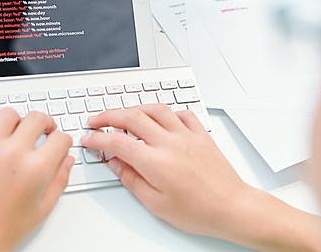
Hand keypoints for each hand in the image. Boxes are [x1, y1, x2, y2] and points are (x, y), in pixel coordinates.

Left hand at [0, 108, 73, 251]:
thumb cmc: (4, 230)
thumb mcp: (43, 209)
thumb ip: (59, 180)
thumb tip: (66, 161)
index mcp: (36, 169)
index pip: (60, 138)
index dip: (63, 140)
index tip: (59, 143)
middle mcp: (13, 154)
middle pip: (36, 118)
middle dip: (46, 123)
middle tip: (44, 129)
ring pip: (7, 115)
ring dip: (17, 121)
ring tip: (17, 132)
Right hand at [81, 104, 248, 236]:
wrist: (232, 207)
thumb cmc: (199, 211)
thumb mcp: (156, 204)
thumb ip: (132, 180)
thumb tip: (116, 164)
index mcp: (156, 162)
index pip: (117, 142)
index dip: (98, 139)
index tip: (88, 139)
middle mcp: (170, 143)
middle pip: (132, 117)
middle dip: (108, 116)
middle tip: (97, 120)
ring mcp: (187, 135)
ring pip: (155, 109)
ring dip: (135, 108)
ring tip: (124, 114)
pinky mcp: (201, 134)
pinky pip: (181, 113)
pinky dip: (166, 112)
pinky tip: (160, 118)